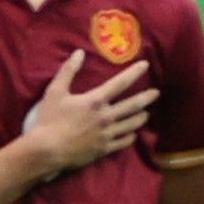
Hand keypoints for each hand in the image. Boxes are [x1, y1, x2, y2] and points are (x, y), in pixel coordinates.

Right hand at [18, 50, 155, 173]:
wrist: (47, 150)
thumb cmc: (49, 120)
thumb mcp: (55, 92)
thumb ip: (68, 71)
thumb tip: (79, 53)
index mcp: (95, 100)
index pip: (120, 83)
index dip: (134, 73)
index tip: (145, 65)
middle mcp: (106, 116)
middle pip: (133, 105)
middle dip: (146, 98)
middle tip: (156, 93)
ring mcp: (107, 134)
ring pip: (132, 124)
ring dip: (140, 117)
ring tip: (146, 114)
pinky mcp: (104, 149)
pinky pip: (124, 142)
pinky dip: (131, 136)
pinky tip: (132, 134)